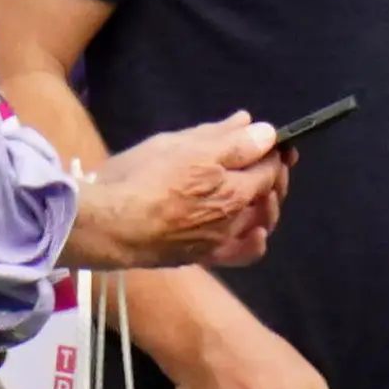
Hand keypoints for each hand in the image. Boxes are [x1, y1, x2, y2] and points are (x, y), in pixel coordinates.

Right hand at [72, 114, 287, 268]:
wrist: (112, 226)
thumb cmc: (141, 178)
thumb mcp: (181, 145)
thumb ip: (226, 139)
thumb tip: (263, 130)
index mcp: (234, 186)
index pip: (270, 166)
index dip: (274, 149)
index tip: (267, 137)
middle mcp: (235, 216)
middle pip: (270, 193)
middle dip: (276, 172)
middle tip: (268, 157)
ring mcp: (222, 239)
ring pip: (261, 220)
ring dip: (269, 202)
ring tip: (260, 188)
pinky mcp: (206, 257)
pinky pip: (243, 253)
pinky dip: (255, 242)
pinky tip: (255, 231)